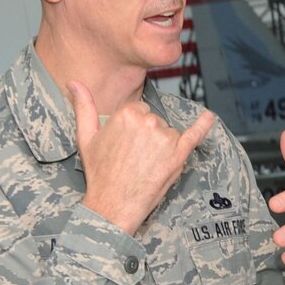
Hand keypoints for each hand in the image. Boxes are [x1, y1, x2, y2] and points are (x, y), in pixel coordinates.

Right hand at [73, 82, 214, 234]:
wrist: (113, 203)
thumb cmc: (100, 172)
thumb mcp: (86, 136)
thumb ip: (84, 106)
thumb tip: (74, 82)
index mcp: (127, 113)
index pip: (139, 110)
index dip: (134, 128)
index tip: (126, 144)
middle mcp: (148, 121)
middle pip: (155, 120)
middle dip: (148, 137)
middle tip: (134, 158)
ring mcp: (165, 137)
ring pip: (169, 133)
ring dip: (163, 146)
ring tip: (145, 165)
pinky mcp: (179, 154)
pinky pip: (195, 135)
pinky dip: (203, 126)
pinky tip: (209, 117)